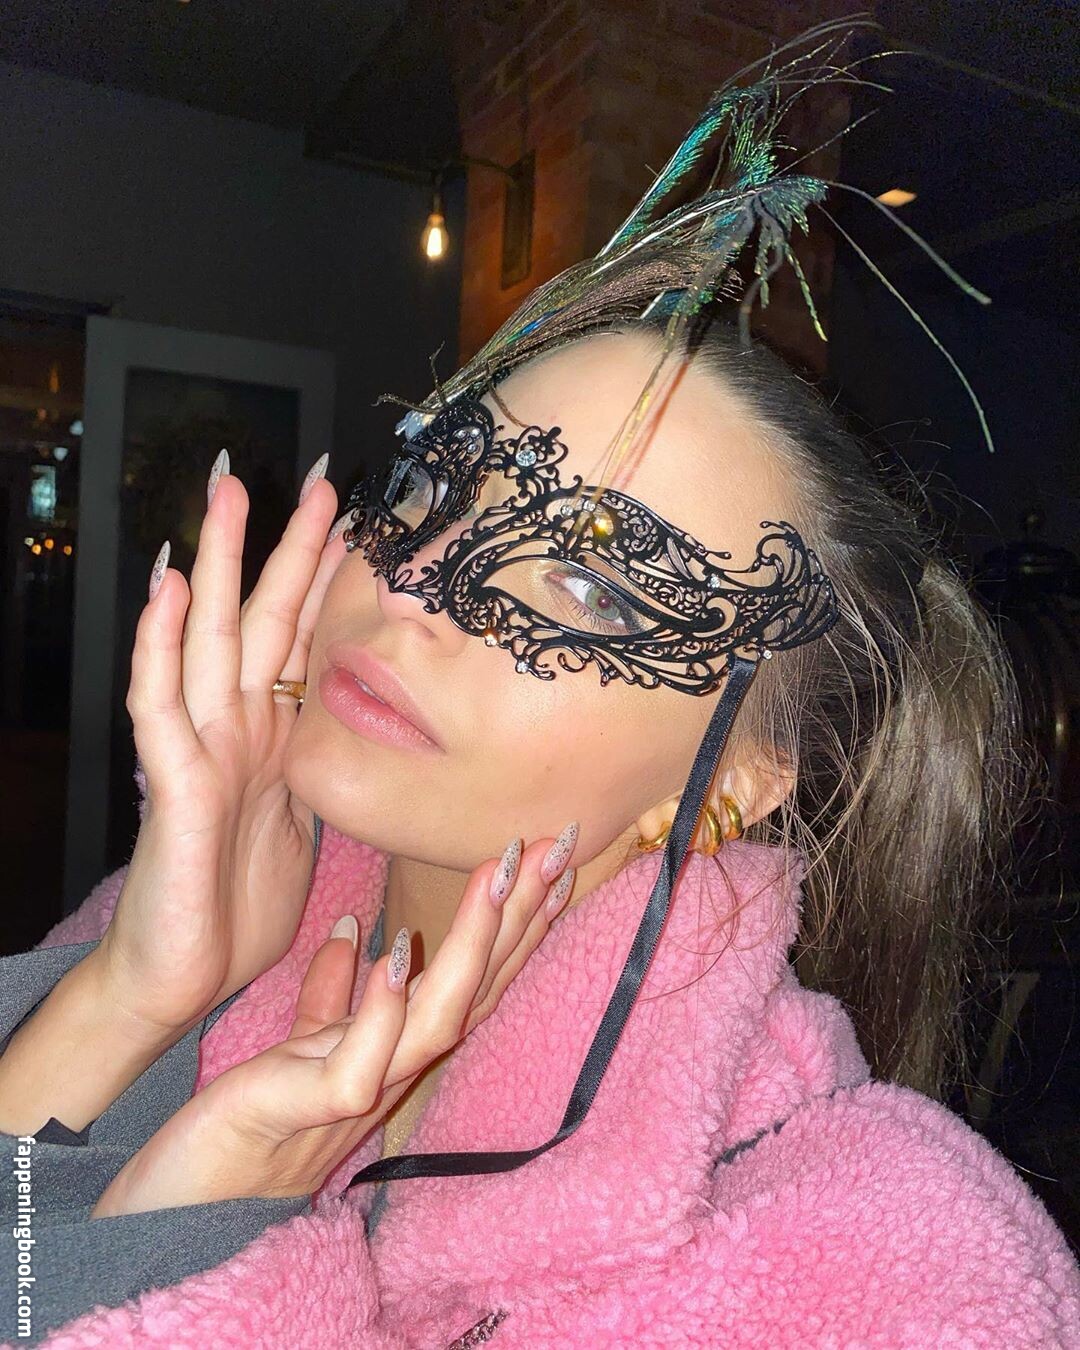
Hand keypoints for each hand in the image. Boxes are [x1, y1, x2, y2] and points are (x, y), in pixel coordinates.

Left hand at [91, 837, 573, 1215]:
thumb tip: (350, 930)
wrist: (183, 1212)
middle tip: (557, 846)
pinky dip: (383, 1012)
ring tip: (494, 878)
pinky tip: (398, 955)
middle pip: (477, 990)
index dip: (516, 922)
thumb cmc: (248, 1131)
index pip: (473, 979)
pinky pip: (358, 1068)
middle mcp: (394, 1071)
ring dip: (472, 947)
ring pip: (437, 1021)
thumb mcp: (300, 1048)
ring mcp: (358, 1095)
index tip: (548, 860)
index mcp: (396, 1050)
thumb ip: (332, 997)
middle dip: (521, 917)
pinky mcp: (308, 1113)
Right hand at [97, 455, 344, 1035]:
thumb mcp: (300, 826)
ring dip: (220, 565)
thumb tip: (343, 730)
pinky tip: (169, 587)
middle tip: (315, 479)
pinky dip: (161, 644)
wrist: (181, 975)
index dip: (328, 583)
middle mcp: (237, 729)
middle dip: (285, 548)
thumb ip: (313, 771)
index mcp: (274, 738)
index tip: (360, 522)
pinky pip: (161, 702)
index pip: (303, 641)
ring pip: (210, 639)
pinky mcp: (172, 782)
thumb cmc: (235, 905)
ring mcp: (200, 748)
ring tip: (228, 495)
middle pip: (262, 620)